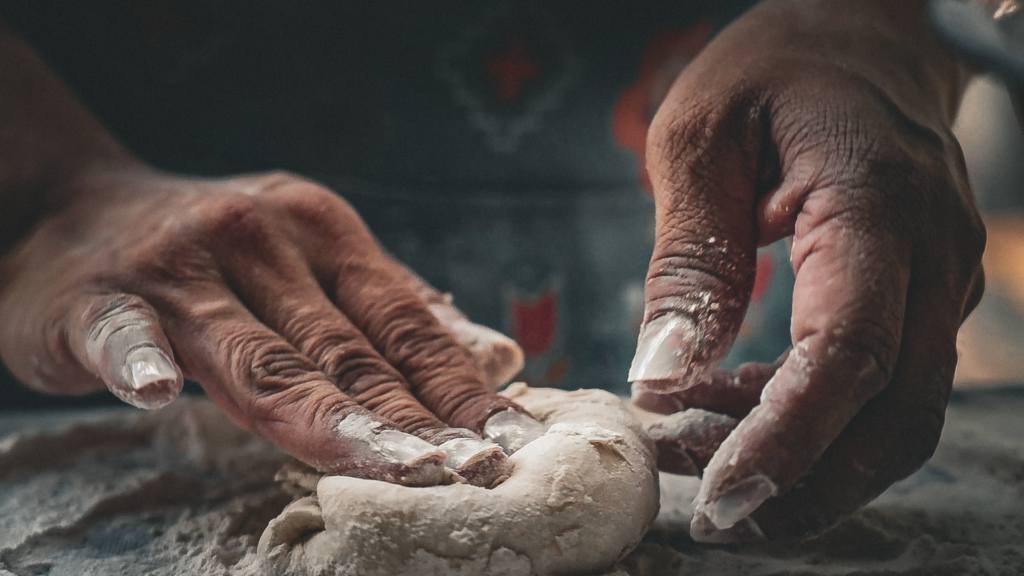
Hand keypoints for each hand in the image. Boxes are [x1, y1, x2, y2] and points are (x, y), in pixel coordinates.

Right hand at [0, 167, 532, 486]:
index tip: (511, 444)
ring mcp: (179, 268)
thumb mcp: (312, 263)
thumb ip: (393, 313)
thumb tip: (494, 356)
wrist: (74, 209)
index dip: (459, 386)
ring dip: (332, 418)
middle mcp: (260, 239)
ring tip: (401, 469)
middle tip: (477, 473)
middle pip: (347, 350)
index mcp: (321, 231)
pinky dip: (142, 360)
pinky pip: (126, 334)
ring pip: (264, 358)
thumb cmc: (214, 256)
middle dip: (417, 420)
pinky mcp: (99, 299)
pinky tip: (160, 393)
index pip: (403, 323)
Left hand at [630, 0, 984, 540]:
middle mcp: (930, 257)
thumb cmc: (775, 70)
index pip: (850, 354)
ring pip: (893, 416)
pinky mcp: (918, 299)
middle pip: (896, 417)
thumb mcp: (700, 137)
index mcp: (874, 207)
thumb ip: (688, 256)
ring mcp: (937, 284)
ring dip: (800, 459)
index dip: (788, 439)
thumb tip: (662, 375)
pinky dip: (806, 419)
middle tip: (710, 513)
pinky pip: (877, 385)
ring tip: (692, 450)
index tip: (721, 495)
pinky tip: (727, 405)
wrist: (864, 37)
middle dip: (805, 485)